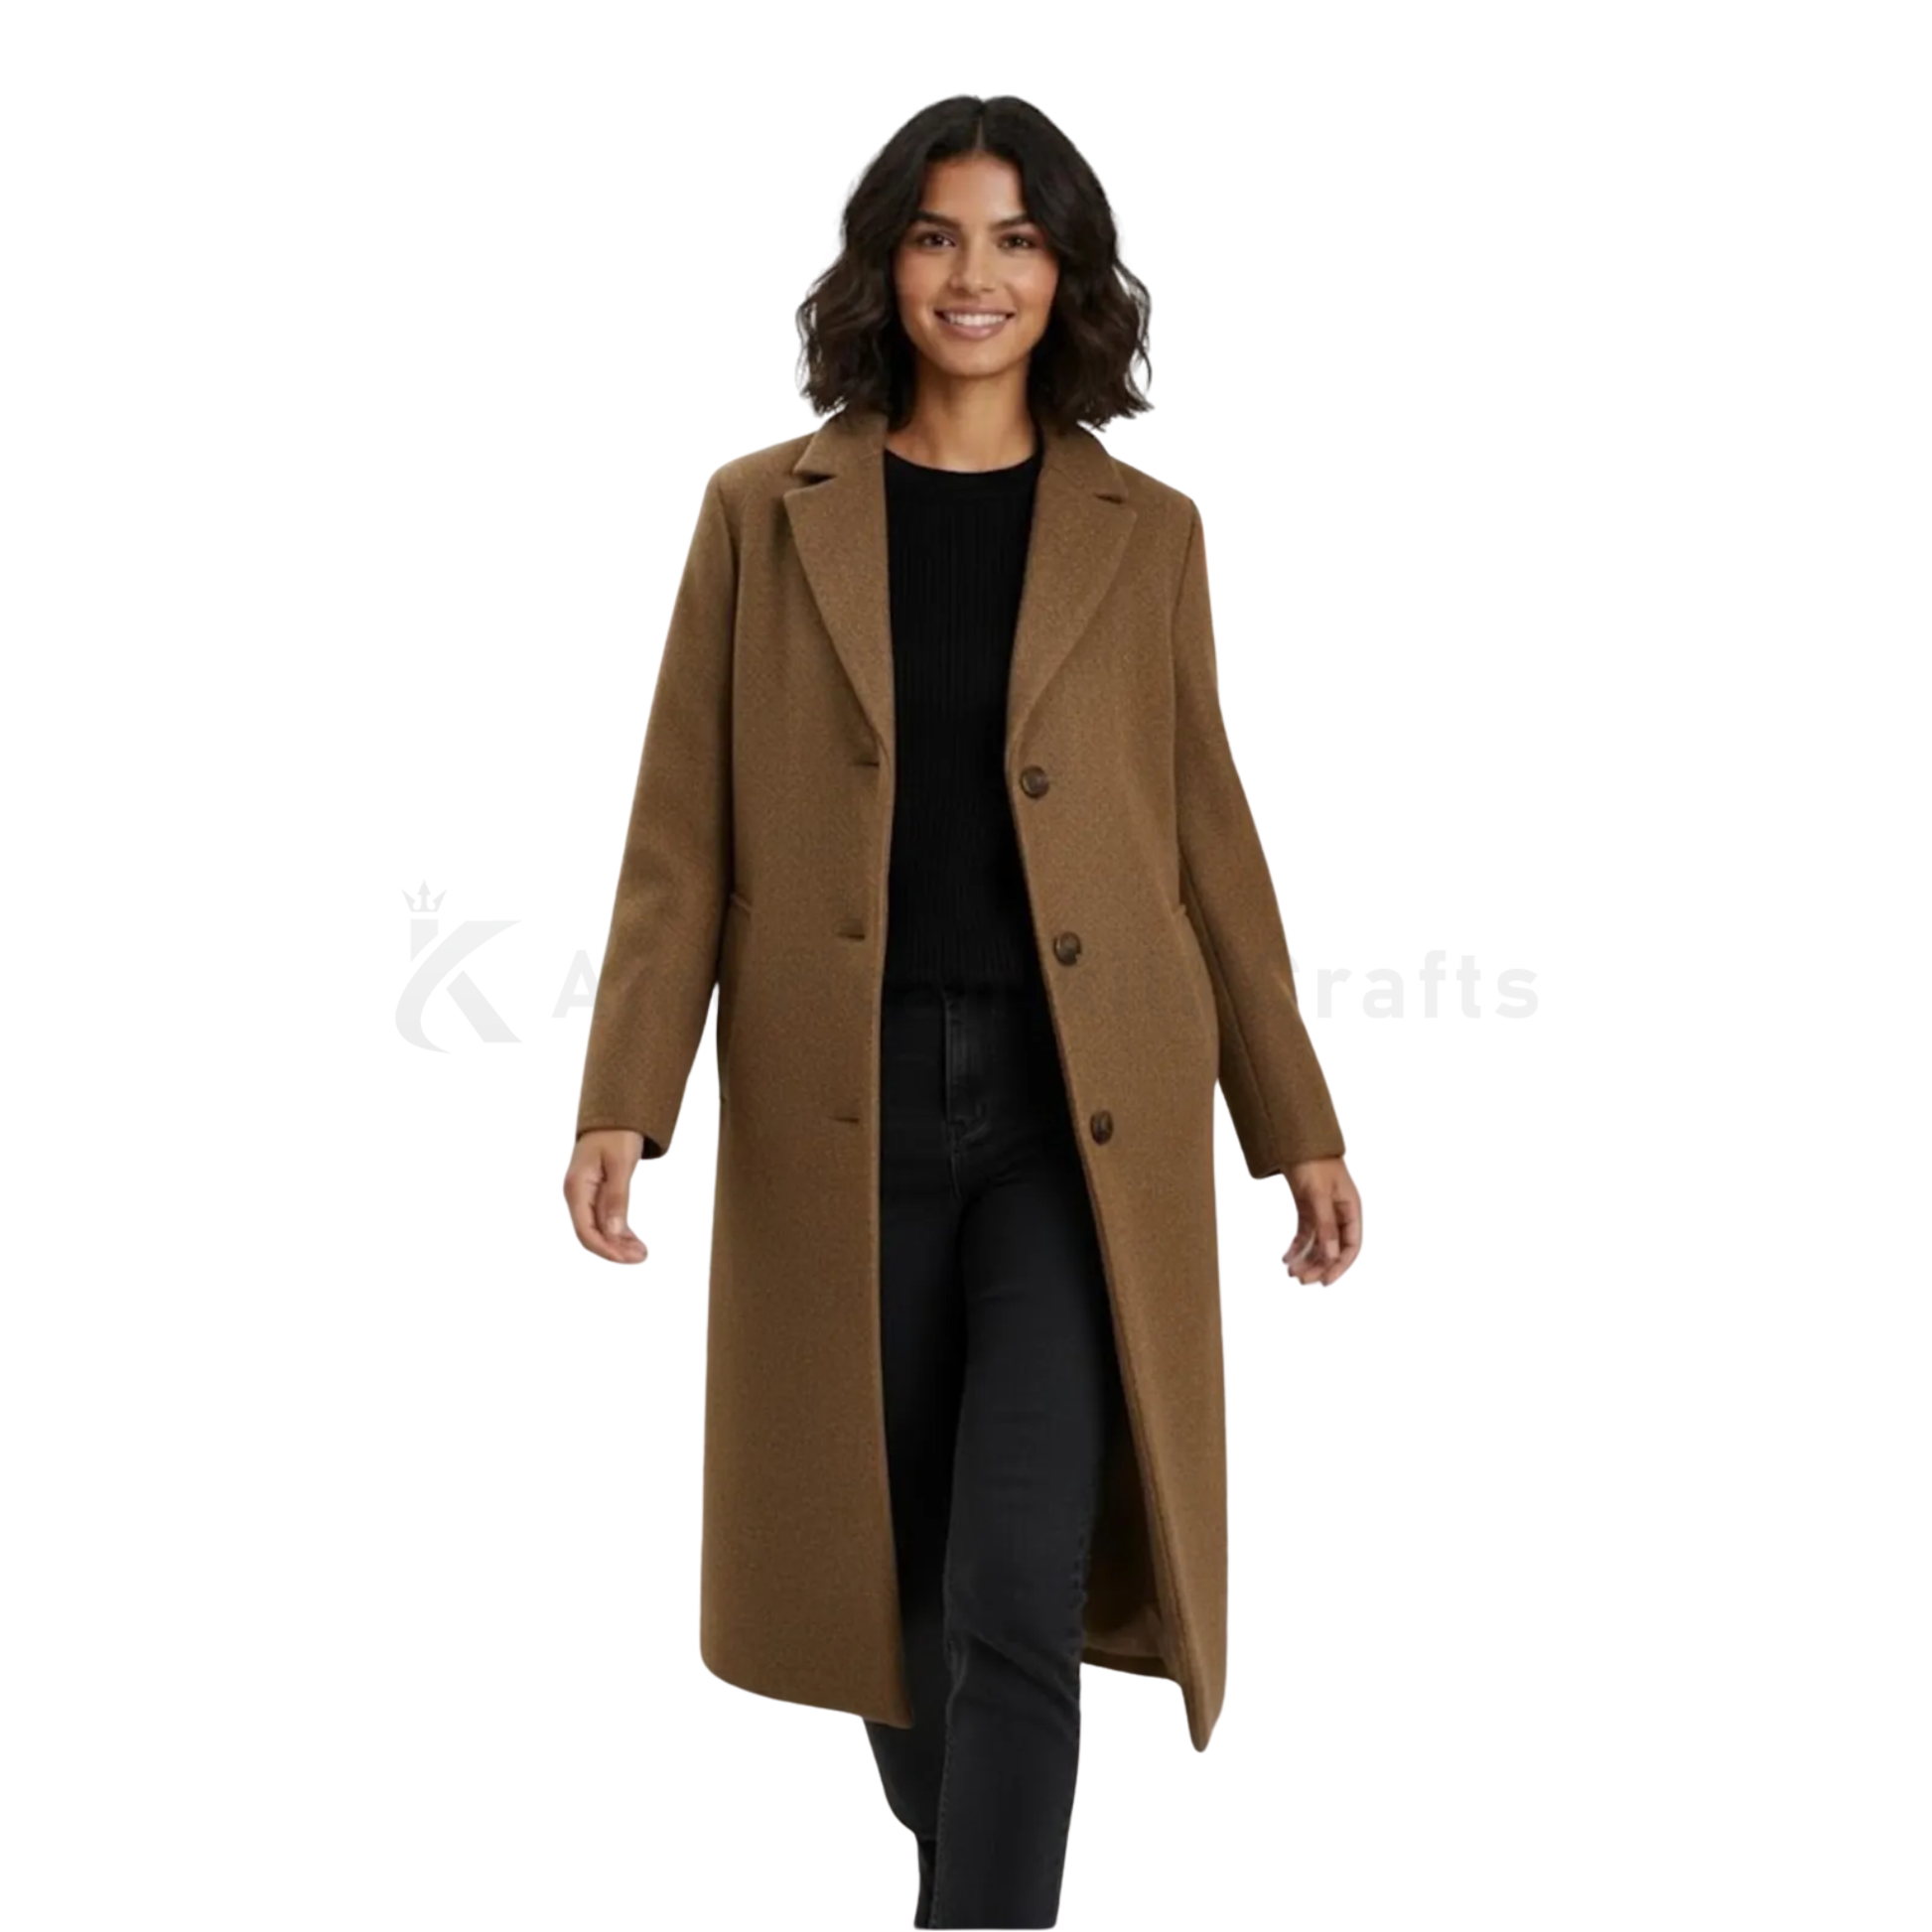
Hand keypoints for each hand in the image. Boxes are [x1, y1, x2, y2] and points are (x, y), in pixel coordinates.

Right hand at [564, 1129, 648, 1263]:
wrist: (614, 1113)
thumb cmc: (617, 1133)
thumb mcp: (621, 1164)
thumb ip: (617, 1198)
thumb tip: (615, 1233)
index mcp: (576, 1188)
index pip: (586, 1231)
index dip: (606, 1249)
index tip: (629, 1258)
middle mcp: (576, 1195)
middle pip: (591, 1234)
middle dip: (615, 1250)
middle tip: (642, 1257)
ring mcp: (585, 1195)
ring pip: (598, 1229)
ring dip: (618, 1243)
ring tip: (641, 1253)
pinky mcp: (595, 1193)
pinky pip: (604, 1218)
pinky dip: (618, 1231)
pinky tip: (633, 1241)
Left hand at [1281, 1156, 1360, 1284]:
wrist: (1295, 1139)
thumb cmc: (1312, 1162)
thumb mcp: (1318, 1195)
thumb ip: (1325, 1226)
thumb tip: (1331, 1256)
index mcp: (1351, 1209)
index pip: (1351, 1245)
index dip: (1340, 1265)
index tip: (1325, 1281)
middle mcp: (1339, 1212)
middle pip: (1332, 1247)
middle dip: (1318, 1265)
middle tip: (1300, 1280)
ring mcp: (1323, 1210)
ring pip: (1318, 1242)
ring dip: (1306, 1258)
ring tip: (1290, 1271)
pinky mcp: (1308, 1207)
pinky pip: (1305, 1233)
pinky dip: (1297, 1246)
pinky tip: (1286, 1257)